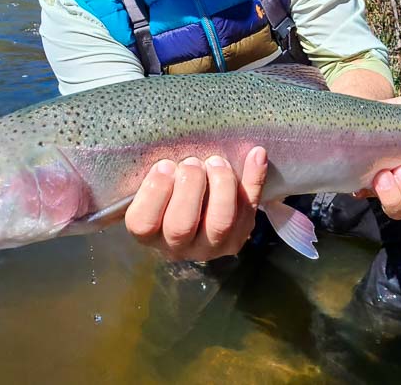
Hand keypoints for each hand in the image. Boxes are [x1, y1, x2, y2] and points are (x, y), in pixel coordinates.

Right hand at [124, 146, 267, 261]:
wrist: (201, 211)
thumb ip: (155, 176)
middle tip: (192, 162)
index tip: (164, 165)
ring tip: (216, 162)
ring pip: (220, 223)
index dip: (154, 192)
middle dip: (189, 186)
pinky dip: (255, 179)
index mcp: (150, 233)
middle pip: (181, 225)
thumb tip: (166, 157)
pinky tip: (256, 154)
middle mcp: (179, 246)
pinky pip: (249, 208)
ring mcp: (213, 245)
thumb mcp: (153, 188)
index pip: (144, 224)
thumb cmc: (169, 193)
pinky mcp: (240, 234)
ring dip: (221, 185)